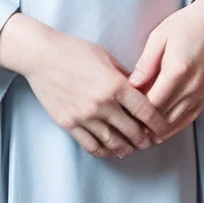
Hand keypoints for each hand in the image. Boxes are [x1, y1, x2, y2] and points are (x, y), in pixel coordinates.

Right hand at [0, 12, 167, 157]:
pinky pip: (91, 145)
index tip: (162, 129)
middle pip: (132, 131)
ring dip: (126, 148)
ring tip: (132, 148)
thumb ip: (125, 77)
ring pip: (113, 142)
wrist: (41, 56)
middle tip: (149, 141)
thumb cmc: (75, 51)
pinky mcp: (69, 123)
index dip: (158, 124)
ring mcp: (84, 116)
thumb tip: (142, 91)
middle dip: (144, 139)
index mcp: (116, 85)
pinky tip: (111, 151)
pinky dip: (104, 151)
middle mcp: (102, 103)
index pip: (146, 111)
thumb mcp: (107, 58)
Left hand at [129, 0, 203, 136]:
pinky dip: (172, 127)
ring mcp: (201, 93)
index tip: (120, 114)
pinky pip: (188, 119)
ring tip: (137, 133)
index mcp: (178, 70)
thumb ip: (145, 64)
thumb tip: (130, 86)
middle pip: (162, 117)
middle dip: (142, 124)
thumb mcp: (159, 37)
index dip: (134, 113)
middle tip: (124, 127)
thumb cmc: (187, 25)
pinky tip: (159, 130)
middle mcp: (192, 86)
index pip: (151, 103)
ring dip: (156, 129)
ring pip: (174, 123)